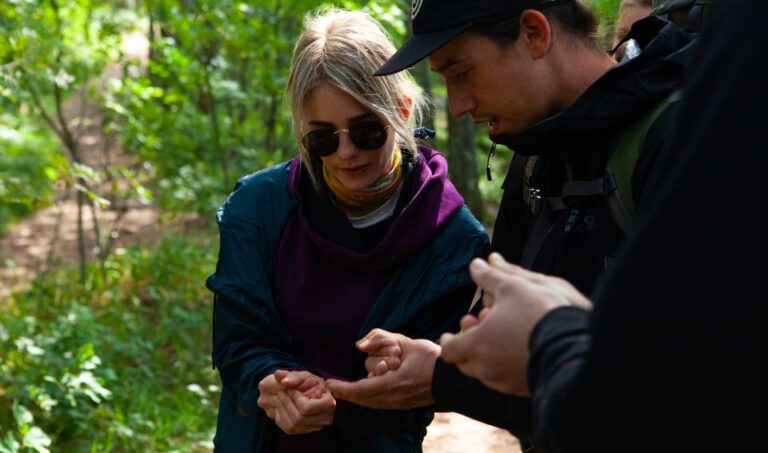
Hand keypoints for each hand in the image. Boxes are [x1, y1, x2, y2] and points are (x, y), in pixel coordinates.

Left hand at [257, 370, 335, 433]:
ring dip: (282, 410)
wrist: (302, 391)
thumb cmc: (304, 382)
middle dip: (286, 404)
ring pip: (292, 425)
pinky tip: (280, 407)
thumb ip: (293, 377)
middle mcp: (326, 417)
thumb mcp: (301, 375)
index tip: (290, 389)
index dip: (296, 399)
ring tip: (279, 398)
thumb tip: (284, 382)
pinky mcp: (306, 431)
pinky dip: (281, 417)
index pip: (308, 407)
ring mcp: (316, 426)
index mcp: (329, 402)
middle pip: (299, 418)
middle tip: (280, 393)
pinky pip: (289, 429)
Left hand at [326, 329, 439, 408]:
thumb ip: (382, 339)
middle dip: (348, 391)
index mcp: (393, 384)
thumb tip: (360, 344)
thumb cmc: (432, 359)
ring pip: (370, 402)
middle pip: (363, 398)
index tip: (329, 384)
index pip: (360, 390)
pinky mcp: (403, 405)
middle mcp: (393, 398)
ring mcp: (399, 404)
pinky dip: (370, 396)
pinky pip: (379, 403)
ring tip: (348, 386)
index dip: (342, 388)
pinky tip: (368, 386)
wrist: (453, 378)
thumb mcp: (407, 342)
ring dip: (359, 393)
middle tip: (336, 384)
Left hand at [440, 253, 590, 395]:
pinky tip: (519, 348)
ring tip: (501, 334)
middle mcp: (487, 369)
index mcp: (477, 345)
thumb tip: (476, 264)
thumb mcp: (513, 285)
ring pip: (486, 372)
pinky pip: (506, 379)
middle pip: (465, 363)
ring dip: (487, 354)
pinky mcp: (524, 389)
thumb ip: (490, 276)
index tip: (454, 331)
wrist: (576, 344)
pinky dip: (505, 365)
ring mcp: (506, 383)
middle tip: (481, 325)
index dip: (449, 340)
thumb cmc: (540, 312)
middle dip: (469, 343)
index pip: (449, 351)